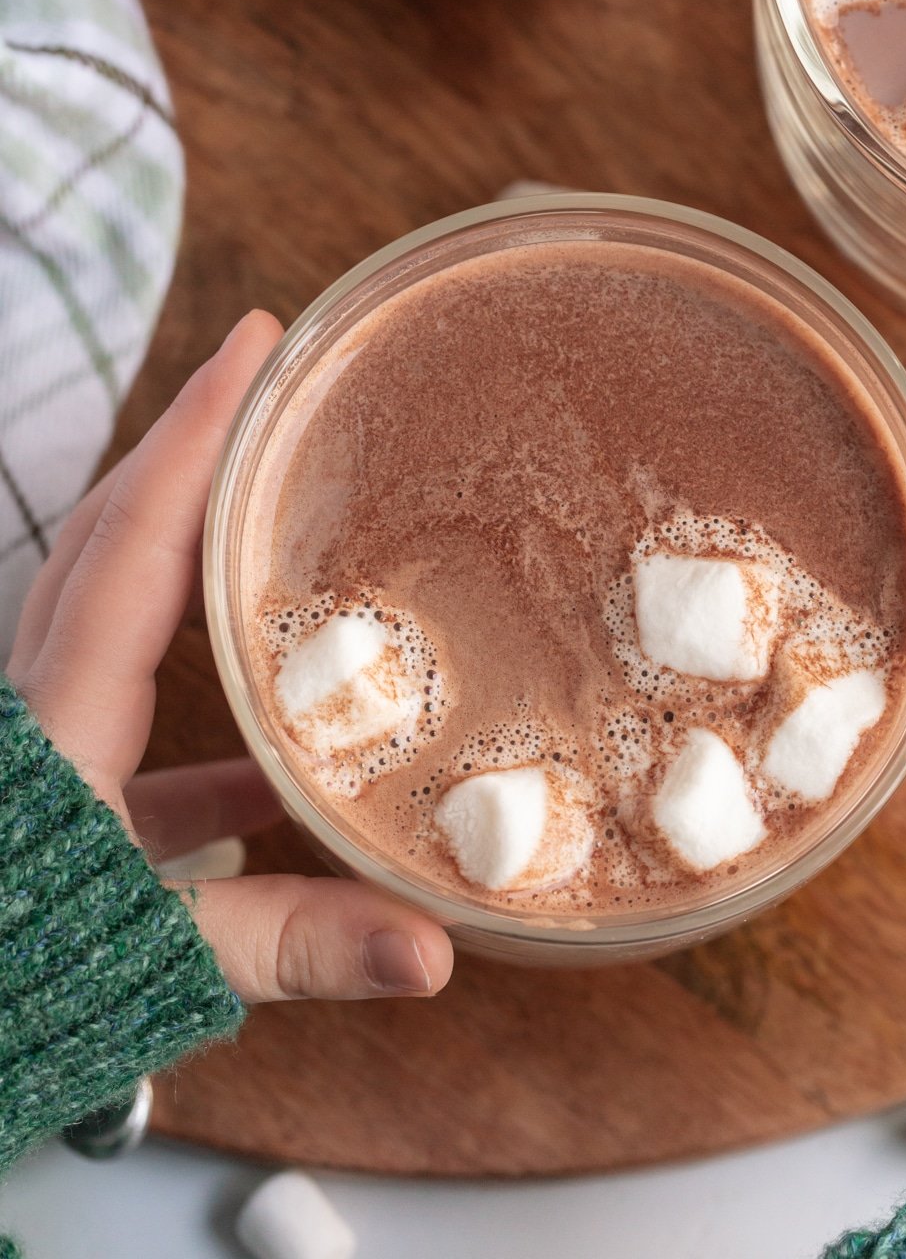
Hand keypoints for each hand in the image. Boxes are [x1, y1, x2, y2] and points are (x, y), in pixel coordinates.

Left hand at [6, 313, 453, 1003]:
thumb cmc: (9, 991)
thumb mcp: (154, 966)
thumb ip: (294, 947)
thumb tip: (433, 948)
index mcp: (62, 725)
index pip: (135, 543)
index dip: (196, 437)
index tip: (253, 344)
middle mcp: (41, 710)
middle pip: (106, 539)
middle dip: (183, 446)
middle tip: (264, 382)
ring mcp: (41, 747)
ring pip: (104, 605)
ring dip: (180, 538)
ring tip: (262, 503)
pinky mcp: (49, 799)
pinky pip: (121, 713)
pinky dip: (192, 702)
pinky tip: (269, 761)